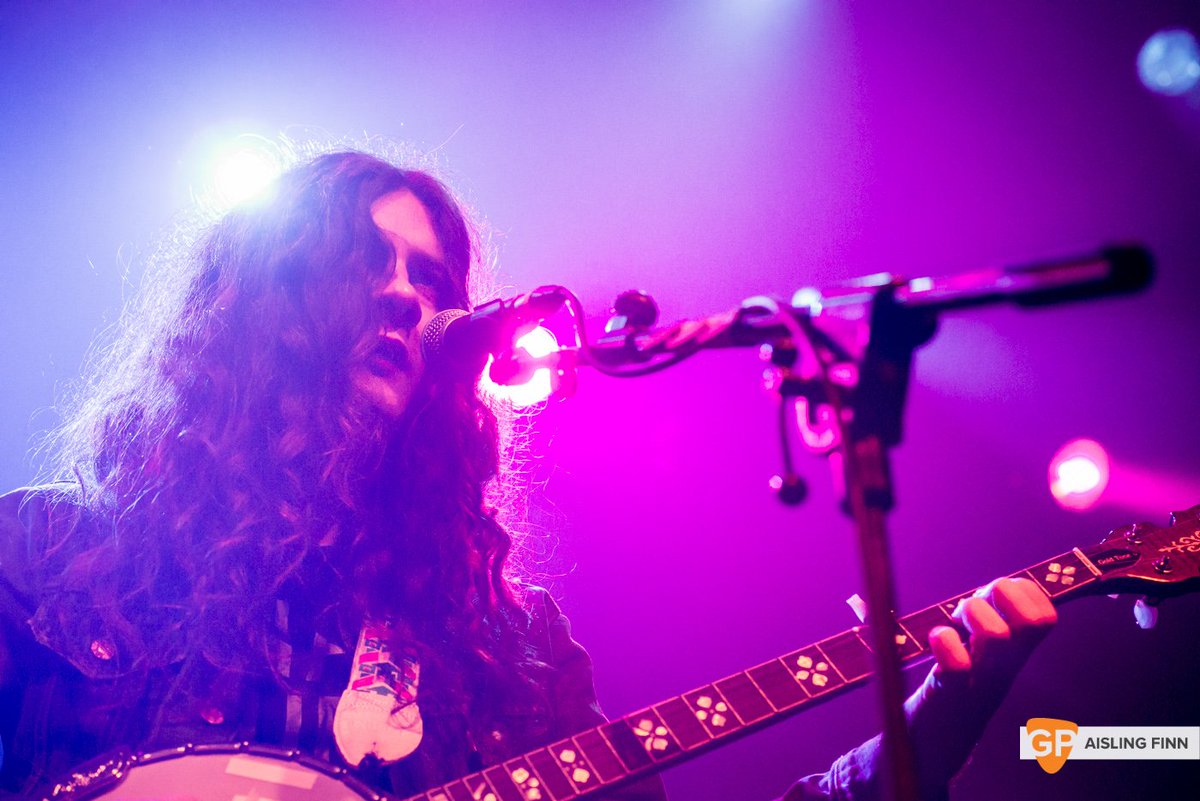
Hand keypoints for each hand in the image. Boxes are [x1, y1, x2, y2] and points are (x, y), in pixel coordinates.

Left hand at [928, 577, 1057, 687]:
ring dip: (968, 614)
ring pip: (995, 635)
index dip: (1020, 591)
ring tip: (954, 624)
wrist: (939, 728)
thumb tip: (1000, 587)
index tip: (994, 598)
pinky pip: (958, 664)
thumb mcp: (984, 641)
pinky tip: (937, 640)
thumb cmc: (960, 675)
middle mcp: (1009, 664)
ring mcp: (984, 679)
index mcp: (1020, 650)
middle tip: (972, 607)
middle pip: (1033, 621)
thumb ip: (993, 613)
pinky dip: (944, 641)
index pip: (1045, 614)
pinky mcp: (952, 692)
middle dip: (997, 595)